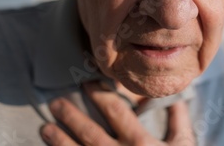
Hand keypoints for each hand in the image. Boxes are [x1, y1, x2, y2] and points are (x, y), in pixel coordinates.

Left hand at [40, 82, 194, 145]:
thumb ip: (178, 121)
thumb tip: (174, 98)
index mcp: (140, 143)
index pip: (115, 111)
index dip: (100, 94)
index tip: (87, 83)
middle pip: (90, 132)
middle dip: (71, 116)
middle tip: (55, 103)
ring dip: (60, 141)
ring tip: (45, 128)